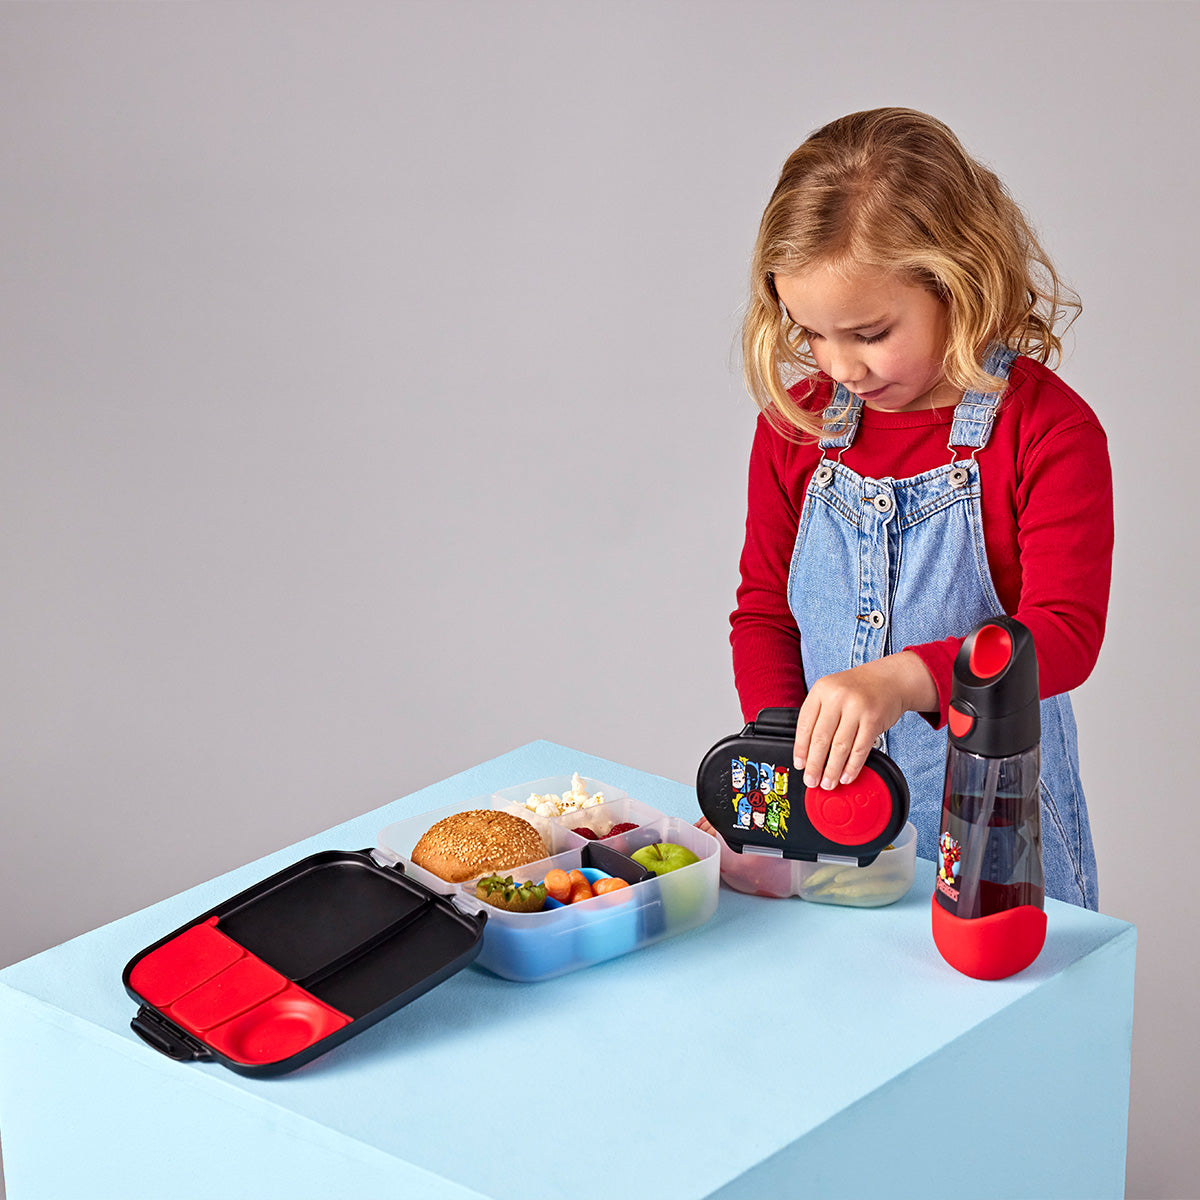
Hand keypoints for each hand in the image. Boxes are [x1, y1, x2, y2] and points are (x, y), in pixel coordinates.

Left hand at [793, 652, 936, 789]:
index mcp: (821, 690)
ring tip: (828, 783)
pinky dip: (852, 766)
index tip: (799, 765)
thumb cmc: (857, 689)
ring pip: (840, 746)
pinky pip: (860, 748)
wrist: (889, 679)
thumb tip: (809, 752)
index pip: (804, 724)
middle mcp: (837, 697)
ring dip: (832, 769)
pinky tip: (846, 776)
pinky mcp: (873, 719)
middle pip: (821, 738)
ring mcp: (856, 708)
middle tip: (811, 781)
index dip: (800, 748)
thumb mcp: (832, 693)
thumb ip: (820, 715)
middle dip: (814, 764)